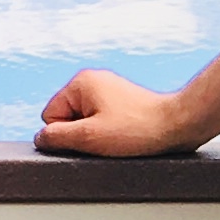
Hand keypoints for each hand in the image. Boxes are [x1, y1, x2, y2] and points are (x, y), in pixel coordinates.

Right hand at [37, 67, 194, 156]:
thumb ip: (56, 137)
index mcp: (81, 82)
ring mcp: (109, 90)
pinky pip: (102, 122)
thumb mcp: (89, 137)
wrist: (178, 125)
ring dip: (97, 135)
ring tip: (120, 136)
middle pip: (67, 119)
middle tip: (107, 138)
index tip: (91, 136)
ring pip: (85, 123)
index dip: (66, 134)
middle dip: (82, 134)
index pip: (50, 116)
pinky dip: (110, 132)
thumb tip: (40, 138)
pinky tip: (126, 135)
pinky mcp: (122, 102)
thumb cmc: (138, 129)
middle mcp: (93, 80)